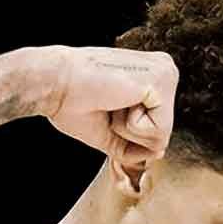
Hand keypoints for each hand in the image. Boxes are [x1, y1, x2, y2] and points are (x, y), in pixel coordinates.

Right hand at [44, 46, 178, 164]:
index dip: (127, 134)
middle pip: (162, 135)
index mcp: (152, 78)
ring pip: (162, 136)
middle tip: (108, 105)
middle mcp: (164, 71)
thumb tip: (159, 152)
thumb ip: (136, 144)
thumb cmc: (74, 104)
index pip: (157, 129)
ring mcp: (166, 73)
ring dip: (128, 129)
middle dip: (129, 133)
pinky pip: (159, 131)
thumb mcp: (110, 132)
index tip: (106, 108)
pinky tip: (118, 100)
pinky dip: (131, 126)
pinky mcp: (162, 81)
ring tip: (112, 102)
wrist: (57, 85)